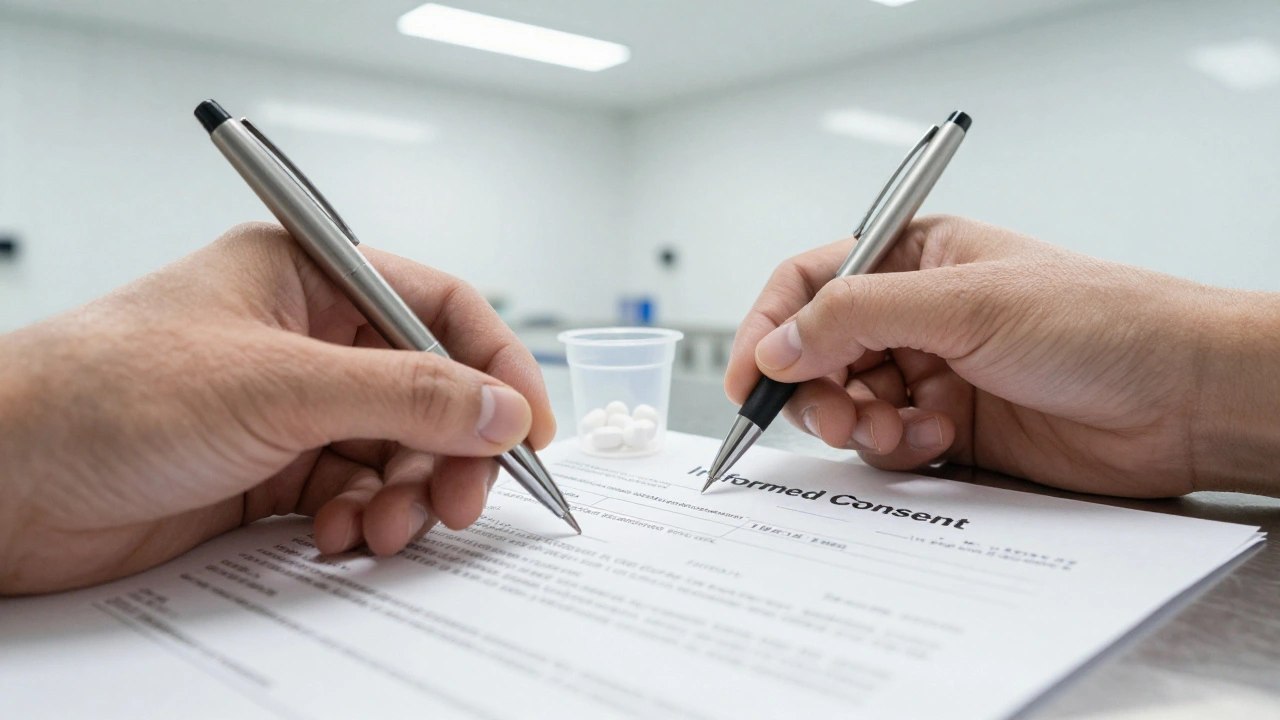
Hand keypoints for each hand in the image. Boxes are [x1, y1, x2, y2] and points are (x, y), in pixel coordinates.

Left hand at [0, 223, 554, 594]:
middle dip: (450, 451)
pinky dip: (358, 521)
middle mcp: (305, 338)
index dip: (495, 365)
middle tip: (460, 502)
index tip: (530, 428)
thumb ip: (405, 396)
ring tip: (381, 531)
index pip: (437, 308)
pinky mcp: (267, 471)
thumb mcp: (276, 385)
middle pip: (426, 391)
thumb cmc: (106, 393)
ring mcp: (287, 407)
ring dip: (403, 497)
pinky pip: (350, 494)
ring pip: (394, 452)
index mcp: (308, 277)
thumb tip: (503, 408)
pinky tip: (333, 540)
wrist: (0, 483)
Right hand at [726, 215, 1279, 498]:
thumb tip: (774, 343)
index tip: (747, 377)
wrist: (1185, 400)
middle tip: (831, 414)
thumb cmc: (1101, 321)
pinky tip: (938, 442)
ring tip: (895, 429)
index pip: (811, 282)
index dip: (769, 327)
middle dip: (814, 387)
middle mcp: (918, 313)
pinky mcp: (954, 428)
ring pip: (850, 402)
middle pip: (819, 350)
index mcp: (915, 257)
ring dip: (858, 422)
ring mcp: (935, 372)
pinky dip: (898, 448)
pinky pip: (890, 443)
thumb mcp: (963, 302)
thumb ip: (854, 317)